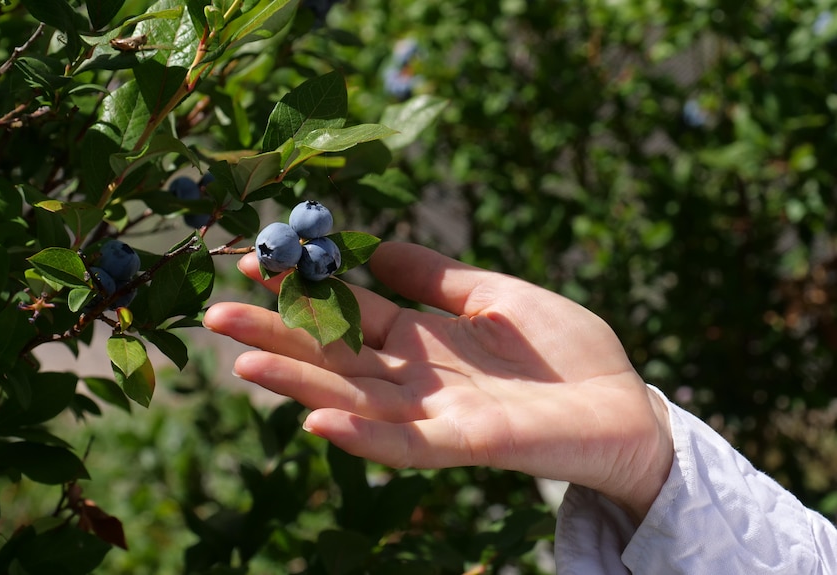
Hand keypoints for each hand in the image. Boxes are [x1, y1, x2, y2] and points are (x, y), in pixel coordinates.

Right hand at [203, 242, 672, 522]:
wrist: (624, 405)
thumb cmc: (565, 350)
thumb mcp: (496, 295)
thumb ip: (437, 277)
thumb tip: (378, 246)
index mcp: (422, 339)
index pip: (348, 311)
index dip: (304, 289)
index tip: (256, 262)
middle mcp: (416, 377)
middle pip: (335, 355)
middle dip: (276, 334)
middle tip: (213, 314)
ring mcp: (437, 413)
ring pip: (355, 397)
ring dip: (299, 381)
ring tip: (241, 360)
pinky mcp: (468, 442)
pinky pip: (406, 442)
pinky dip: (362, 434)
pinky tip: (317, 418)